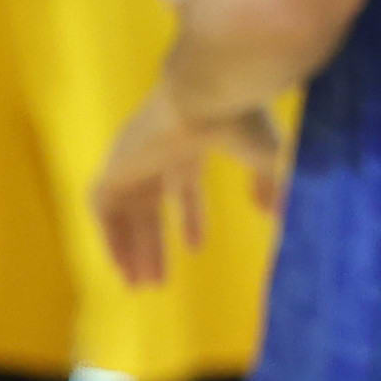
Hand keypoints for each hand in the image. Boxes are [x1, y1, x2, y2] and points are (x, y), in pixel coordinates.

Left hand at [92, 80, 287, 287]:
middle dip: (154, 244)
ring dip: (132, 249)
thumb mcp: (266, 156)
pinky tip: (121, 266)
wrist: (208, 93)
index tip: (196, 248)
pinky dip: (110, 237)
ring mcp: (135, 156)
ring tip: (141, 287)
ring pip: (127, 210)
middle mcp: (160, 150)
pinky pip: (102, 207)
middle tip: (158, 283)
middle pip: (151, 206)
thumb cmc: (241, 119)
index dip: (191, 217)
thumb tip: (278, 212)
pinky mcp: (116, 164)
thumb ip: (270, 182)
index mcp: (193, 142)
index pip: (184, 183)